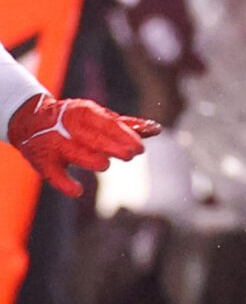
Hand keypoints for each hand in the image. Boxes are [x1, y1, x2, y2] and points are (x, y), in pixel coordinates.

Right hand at [7, 96, 160, 196]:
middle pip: (93, 138)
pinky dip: (64, 183)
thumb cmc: (74, 120)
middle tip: (131, 154)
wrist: (31, 121)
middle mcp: (67, 126)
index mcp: (83, 112)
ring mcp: (53, 143)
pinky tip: (77, 191)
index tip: (141, 146)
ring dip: (90, 159)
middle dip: (113, 147)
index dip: (124, 135)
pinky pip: (52, 174)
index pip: (107, 124)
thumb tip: (156, 129)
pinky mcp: (41, 160)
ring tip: (105, 165)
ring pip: (74, 153)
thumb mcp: (97, 117)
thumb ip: (124, 125)